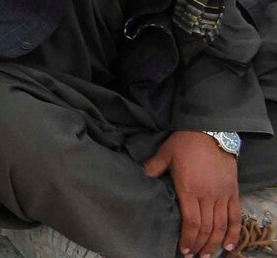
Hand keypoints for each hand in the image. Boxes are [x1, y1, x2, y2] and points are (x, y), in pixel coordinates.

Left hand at [143, 130, 238, 257]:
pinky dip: (234, 232)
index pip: (191, 221)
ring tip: (208, 255)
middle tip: (194, 256)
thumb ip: (153, 168)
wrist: (210, 131)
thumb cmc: (185, 142)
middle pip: (206, 228)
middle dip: (199, 245)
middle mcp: (207, 195)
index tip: (183, 250)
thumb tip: (142, 177)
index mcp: (189, 188)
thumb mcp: (165, 154)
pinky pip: (235, 216)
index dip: (188, 238)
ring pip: (221, 225)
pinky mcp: (233, 192)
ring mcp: (222, 194)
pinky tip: (229, 245)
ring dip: (214, 243)